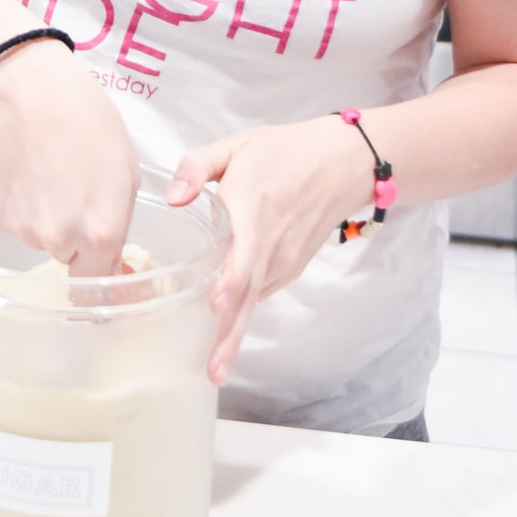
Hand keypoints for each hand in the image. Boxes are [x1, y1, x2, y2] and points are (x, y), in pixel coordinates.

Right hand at [0, 39, 139, 275]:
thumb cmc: (88, 122)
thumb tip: (111, 267)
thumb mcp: (126, 174)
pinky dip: (22, 206)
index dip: (103, 272)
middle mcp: (58, 239)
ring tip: (51, 173)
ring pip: (42, 239)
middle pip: (69, 258)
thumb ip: (120, 225)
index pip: (99, 284)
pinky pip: (16, 223)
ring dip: (48, 218)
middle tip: (76, 192)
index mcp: (99, 233)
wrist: (31, 92)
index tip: (103, 264)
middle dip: (76, 237)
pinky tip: (27, 172)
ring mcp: (22, 229)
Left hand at [167, 116, 372, 383]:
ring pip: (256, 301)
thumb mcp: (236, 145)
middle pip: (250, 293)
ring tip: (215, 368)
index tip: (216, 305)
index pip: (245, 252)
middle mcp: (272, 241)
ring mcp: (285, 258)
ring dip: (236, 335)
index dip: (231, 280)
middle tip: (213, 371)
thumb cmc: (285, 152)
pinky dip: (246, 316)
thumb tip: (173, 198)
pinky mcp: (290, 266)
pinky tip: (226, 337)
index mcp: (255, 207)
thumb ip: (196, 166)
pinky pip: (263, 293)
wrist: (342, 162)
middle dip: (231, 334)